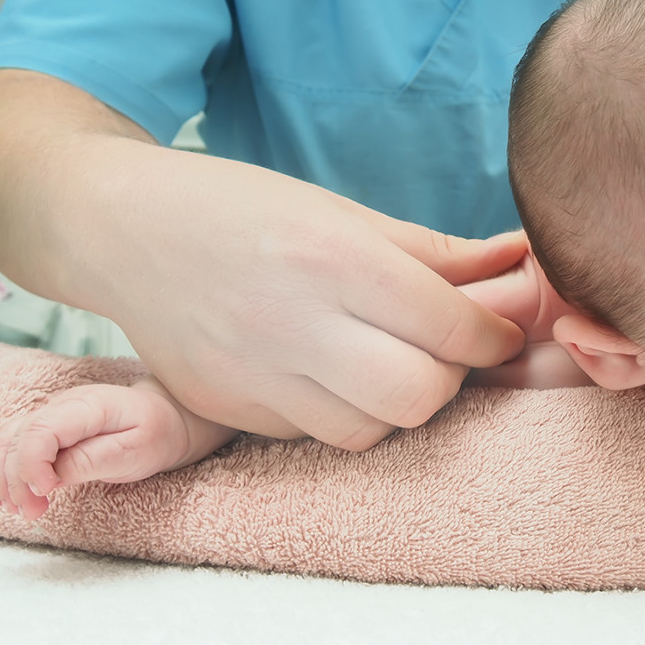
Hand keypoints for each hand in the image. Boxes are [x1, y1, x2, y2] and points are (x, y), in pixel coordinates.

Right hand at [0, 70, 526, 452]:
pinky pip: (314, 436)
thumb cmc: (243, 208)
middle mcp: (295, 321)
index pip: (451, 326)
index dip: (494, 335)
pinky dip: (340, 414)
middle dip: (450, 379)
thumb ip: (436, 251)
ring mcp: (255, 374)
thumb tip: (519, 262)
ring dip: (397, 404)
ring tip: (385, 363)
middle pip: (419, 395)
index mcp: (334, 256)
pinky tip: (329, 375)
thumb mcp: (342, 211)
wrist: (124, 231)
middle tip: (443, 353)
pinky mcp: (228, 409)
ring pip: (370, 430)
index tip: (498, 331)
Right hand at [0, 381, 191, 519]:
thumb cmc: (156, 434)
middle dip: (16, 480)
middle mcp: (63, 405)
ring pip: (9, 443)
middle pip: (18, 439)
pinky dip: (2, 473)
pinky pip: (14, 447)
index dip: (32, 464)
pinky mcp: (49, 430)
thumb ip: (94, 460)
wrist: (167, 418)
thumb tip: (53, 475)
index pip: (40, 430)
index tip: (46, 491)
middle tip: (32, 511)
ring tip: (19, 510)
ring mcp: (53, 415)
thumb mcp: (136, 451)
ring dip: (5, 480)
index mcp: (88, 406)